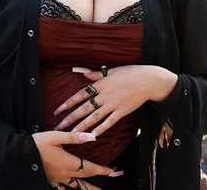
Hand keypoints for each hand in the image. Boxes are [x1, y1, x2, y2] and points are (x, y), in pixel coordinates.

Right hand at [32, 131, 122, 189]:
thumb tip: (91, 136)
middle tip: (112, 176)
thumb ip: (74, 137)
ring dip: (88, 189)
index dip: (103, 170)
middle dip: (100, 178)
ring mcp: (58, 179)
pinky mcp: (51, 181)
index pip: (90, 168)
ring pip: (76, 187)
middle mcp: (65, 174)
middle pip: (86, 178)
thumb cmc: (38, 142)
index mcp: (69, 162)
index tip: (114, 171)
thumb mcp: (56, 136)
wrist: (21, 152)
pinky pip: (62, 189)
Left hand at [53, 65, 176, 136]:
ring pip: (95, 117)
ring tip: (72, 133)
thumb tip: (81, 72)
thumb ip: (95, 74)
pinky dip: (101, 129)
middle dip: (71, 118)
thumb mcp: (111, 70)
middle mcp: (104, 95)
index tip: (58, 110)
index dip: (69, 103)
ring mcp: (113, 104)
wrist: (148, 80)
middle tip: (60, 126)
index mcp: (100, 84)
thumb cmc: (130, 73)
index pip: (80, 94)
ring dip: (82, 125)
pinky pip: (110, 122)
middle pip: (85, 108)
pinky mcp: (122, 112)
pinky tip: (93, 135)